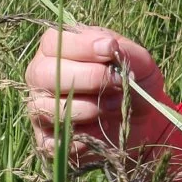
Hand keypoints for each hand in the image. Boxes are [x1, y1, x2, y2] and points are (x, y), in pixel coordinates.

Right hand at [23, 23, 174, 166]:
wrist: (142, 122)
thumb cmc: (133, 83)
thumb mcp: (139, 62)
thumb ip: (125, 51)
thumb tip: (108, 46)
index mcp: (57, 49)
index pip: (53, 41)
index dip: (81, 46)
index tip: (110, 49)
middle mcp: (41, 77)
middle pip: (44, 73)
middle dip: (87, 78)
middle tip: (117, 82)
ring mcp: (40, 109)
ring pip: (50, 107)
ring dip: (89, 108)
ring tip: (114, 106)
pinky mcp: (45, 140)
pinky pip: (54, 140)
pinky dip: (82, 137)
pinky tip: (101, 130)